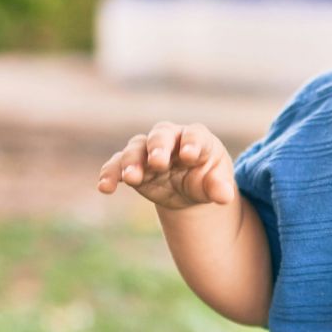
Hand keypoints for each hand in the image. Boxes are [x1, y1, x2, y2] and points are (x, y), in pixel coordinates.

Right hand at [96, 121, 236, 208]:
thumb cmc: (207, 178)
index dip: (191, 142)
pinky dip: (110, 173)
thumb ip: (219, 187)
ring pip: (136, 147)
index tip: (189, 155)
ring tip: (131, 178)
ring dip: (132, 161)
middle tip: (158, 162)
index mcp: (197, 138)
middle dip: (158, 147)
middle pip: (161, 135)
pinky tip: (105, 187)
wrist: (189, 188)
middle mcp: (171, 139)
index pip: (194, 134)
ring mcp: (148, 150)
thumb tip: (226, 197)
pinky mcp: (133, 165)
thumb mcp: (217, 183)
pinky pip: (117, 165)